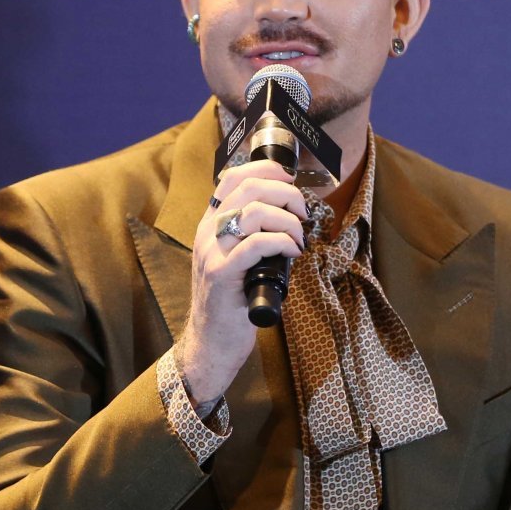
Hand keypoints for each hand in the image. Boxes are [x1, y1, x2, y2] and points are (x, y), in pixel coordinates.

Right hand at [177, 160, 307, 405]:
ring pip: (254, 212)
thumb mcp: (236, 257)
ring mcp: (212, 252)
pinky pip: (257, 244)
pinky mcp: (222, 274)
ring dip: (287, 220)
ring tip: (298, 238)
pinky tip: (292, 253)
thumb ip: (251, 233)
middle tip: (303, 212)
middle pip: (248, 188)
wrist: (210, 342)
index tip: (290, 177)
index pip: (232, 177)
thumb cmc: (233, 300)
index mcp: (210, 223)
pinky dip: (282, 242)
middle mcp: (207, 232)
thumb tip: (289, 211)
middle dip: (285, 193)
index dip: (265, 168)